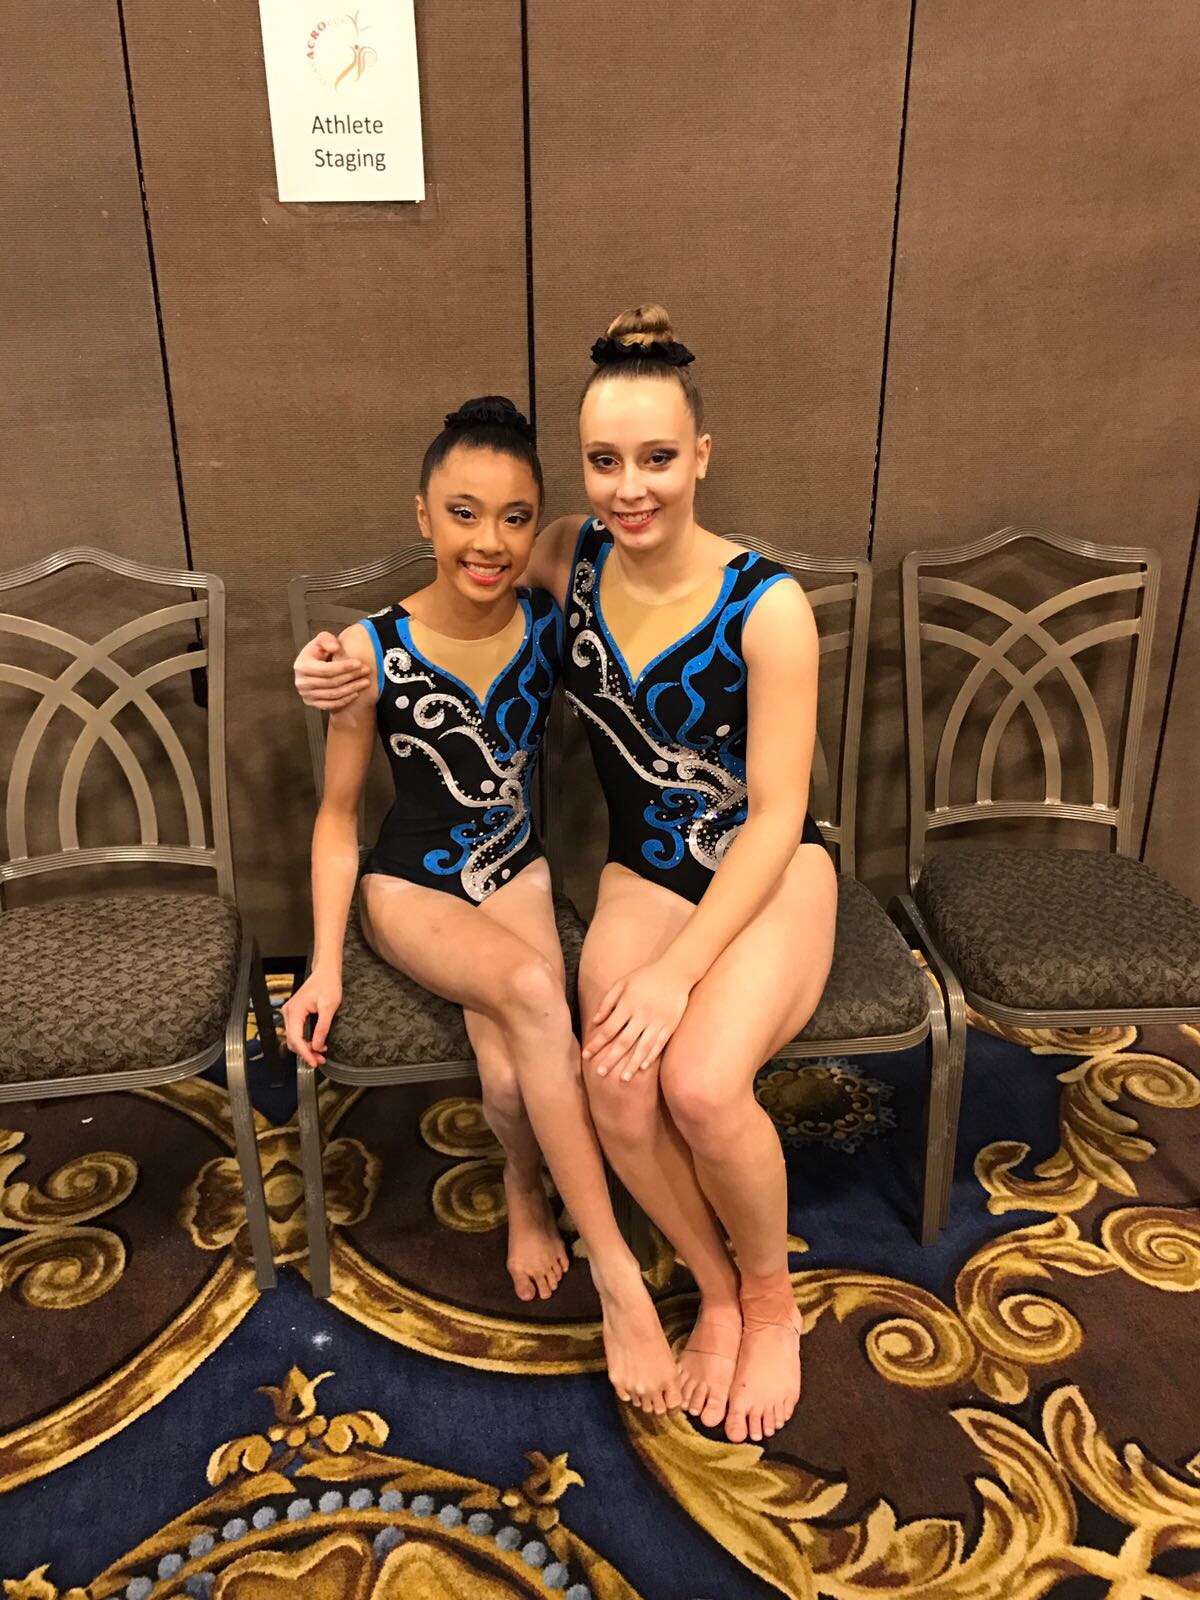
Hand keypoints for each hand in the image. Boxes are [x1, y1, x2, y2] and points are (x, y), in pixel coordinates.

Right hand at [280, 969, 341, 1067]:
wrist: (326, 972)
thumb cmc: (327, 984)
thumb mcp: (329, 1006)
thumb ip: (322, 1027)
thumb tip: (316, 1045)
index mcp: (295, 1010)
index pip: (295, 1038)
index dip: (304, 1053)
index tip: (313, 1061)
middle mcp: (289, 1012)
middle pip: (292, 1040)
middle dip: (306, 1052)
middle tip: (319, 1060)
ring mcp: (291, 1013)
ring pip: (294, 1037)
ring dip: (306, 1048)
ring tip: (320, 1054)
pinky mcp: (295, 1014)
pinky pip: (297, 1031)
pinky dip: (306, 1040)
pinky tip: (316, 1044)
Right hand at [294, 631, 370, 711]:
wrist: (312, 665)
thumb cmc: (319, 651)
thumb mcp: (321, 640)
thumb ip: (327, 640)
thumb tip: (335, 648)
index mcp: (302, 666)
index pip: (326, 670)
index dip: (344, 667)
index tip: (359, 663)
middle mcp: (302, 682)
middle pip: (332, 682)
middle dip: (352, 676)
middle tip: (366, 671)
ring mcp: (306, 694)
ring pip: (333, 694)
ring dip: (352, 689)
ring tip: (366, 682)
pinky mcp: (311, 702)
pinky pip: (330, 705)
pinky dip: (345, 700)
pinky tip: (356, 693)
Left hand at [581, 960, 691, 1083]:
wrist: (676, 971)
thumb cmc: (645, 976)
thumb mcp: (622, 983)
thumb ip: (608, 1002)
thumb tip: (595, 1022)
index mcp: (628, 1004)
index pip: (608, 1028)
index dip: (596, 1043)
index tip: (586, 1055)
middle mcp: (642, 1015)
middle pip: (624, 1042)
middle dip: (610, 1058)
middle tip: (600, 1073)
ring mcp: (658, 1021)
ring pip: (642, 1047)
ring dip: (631, 1064)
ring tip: (622, 1079)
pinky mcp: (670, 1025)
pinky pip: (660, 1044)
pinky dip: (651, 1056)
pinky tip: (643, 1068)